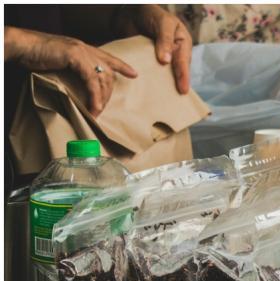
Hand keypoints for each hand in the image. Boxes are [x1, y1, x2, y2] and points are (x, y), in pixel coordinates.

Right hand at [5, 27, 136, 115]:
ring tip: (97, 112)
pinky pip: (91, 81)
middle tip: (102, 109)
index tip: (134, 74)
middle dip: (108, 94)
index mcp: (84, 48)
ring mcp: (82, 51)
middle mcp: (86, 48)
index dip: (122, 66)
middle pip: (107, 74)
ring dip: (101, 99)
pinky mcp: (76, 56)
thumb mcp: (61, 62)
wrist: (22, 46)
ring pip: (102, 78)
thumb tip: (80, 87)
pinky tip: (93, 107)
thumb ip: (74, 70)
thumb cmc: (37, 55)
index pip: (108, 58)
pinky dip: (94, 96)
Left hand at [112, 5, 191, 93]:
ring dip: (167, 84)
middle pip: (179, 70)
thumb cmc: (150, 13)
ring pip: (168, 73)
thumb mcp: (162, 23)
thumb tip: (166, 61)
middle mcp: (176, 51)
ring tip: (167, 98)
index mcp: (183, 42)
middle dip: (179, 83)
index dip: (183, 76)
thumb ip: (164, 40)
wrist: (129, 12)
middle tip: (178, 98)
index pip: (184, 61)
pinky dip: (154, 80)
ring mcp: (164, 57)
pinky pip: (155, 72)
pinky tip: (152, 90)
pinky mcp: (152, 61)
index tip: (182, 90)